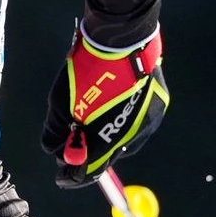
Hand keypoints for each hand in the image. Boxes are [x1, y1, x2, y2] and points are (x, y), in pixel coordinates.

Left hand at [40, 23, 168, 187]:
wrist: (121, 38)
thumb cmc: (87, 70)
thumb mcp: (60, 101)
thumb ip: (57, 132)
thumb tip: (57, 151)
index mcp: (108, 139)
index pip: (89, 169)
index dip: (74, 176)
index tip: (62, 178)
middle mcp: (133, 136)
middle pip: (108, 157)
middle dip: (90, 154)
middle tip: (74, 149)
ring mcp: (148, 121)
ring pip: (124, 141)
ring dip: (107, 138)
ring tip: (91, 125)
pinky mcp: (158, 106)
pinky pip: (137, 124)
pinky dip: (121, 122)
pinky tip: (111, 110)